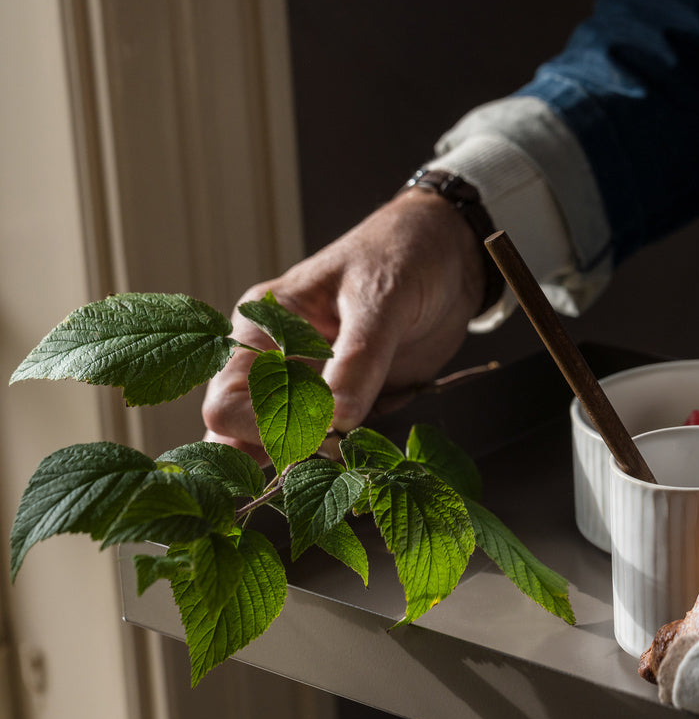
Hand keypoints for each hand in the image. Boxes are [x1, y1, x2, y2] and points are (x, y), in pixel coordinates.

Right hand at [201, 189, 486, 460]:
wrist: (451, 253)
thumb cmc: (405, 256)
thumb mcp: (382, 300)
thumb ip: (359, 358)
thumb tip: (335, 421)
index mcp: (264, 327)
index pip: (227, 400)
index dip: (264, 429)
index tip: (322, 435)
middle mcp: (277, 360)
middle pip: (243, 432)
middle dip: (282, 455)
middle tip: (339, 459)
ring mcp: (312, 384)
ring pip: (284, 443)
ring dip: (313, 463)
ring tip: (354, 465)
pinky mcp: (348, 400)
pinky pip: (331, 441)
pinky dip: (345, 457)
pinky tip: (369, 460)